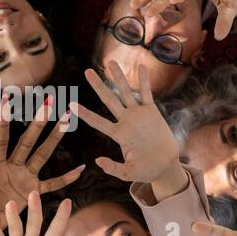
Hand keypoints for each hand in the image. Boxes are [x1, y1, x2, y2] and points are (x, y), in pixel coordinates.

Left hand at [0, 96, 83, 225]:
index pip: (1, 138)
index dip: (4, 121)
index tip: (7, 100)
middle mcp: (13, 166)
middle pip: (28, 140)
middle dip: (39, 122)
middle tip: (49, 101)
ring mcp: (25, 178)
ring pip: (43, 154)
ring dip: (55, 138)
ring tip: (67, 119)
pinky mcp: (34, 192)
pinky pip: (53, 184)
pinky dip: (67, 178)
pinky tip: (81, 168)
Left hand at [71, 62, 178, 184]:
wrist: (165, 166)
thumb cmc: (146, 170)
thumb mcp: (129, 173)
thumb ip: (114, 168)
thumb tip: (97, 162)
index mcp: (118, 134)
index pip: (98, 122)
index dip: (85, 113)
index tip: (71, 104)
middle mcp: (125, 121)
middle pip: (108, 100)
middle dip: (98, 86)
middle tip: (87, 72)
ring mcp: (138, 115)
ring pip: (126, 92)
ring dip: (119, 77)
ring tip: (111, 62)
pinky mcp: (152, 112)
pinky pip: (147, 94)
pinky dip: (145, 81)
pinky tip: (142, 67)